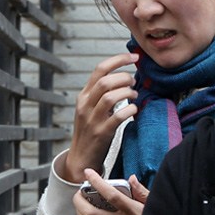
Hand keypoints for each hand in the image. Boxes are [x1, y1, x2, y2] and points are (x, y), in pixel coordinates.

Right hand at [62, 53, 138, 181]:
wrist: (81, 158)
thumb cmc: (90, 131)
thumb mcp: (90, 109)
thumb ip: (102, 94)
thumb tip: (123, 78)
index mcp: (83, 96)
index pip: (99, 70)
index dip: (118, 60)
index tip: (133, 57)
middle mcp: (85, 105)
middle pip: (105, 81)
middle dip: (124, 77)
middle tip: (134, 81)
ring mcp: (92, 119)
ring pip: (111, 96)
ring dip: (127, 92)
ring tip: (134, 95)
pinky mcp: (101, 133)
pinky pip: (118, 116)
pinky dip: (130, 110)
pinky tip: (134, 110)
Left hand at [72, 171, 149, 214]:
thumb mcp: (156, 206)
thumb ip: (142, 192)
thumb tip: (131, 179)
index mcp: (135, 212)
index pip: (111, 195)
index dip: (96, 182)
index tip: (89, 173)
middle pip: (92, 212)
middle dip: (79, 200)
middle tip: (79, 193)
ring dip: (79, 213)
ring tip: (80, 206)